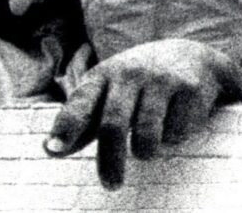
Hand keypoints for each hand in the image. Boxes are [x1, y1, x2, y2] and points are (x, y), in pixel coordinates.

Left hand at [43, 39, 241, 189]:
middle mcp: (129, 73)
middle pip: (113, 124)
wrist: (191, 56)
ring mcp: (160, 79)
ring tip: (146, 149)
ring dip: (145, 151)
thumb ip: (82, 122)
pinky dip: (173, 139)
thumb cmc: (137, 83)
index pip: (80, 102)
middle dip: (110, 160)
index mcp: (102, 75)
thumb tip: (49, 150)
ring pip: (147, 135)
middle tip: (110, 185)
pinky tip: (175, 122)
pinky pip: (176, 133)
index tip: (53, 149)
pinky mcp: (189, 89)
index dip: (66, 126)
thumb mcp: (107, 93)